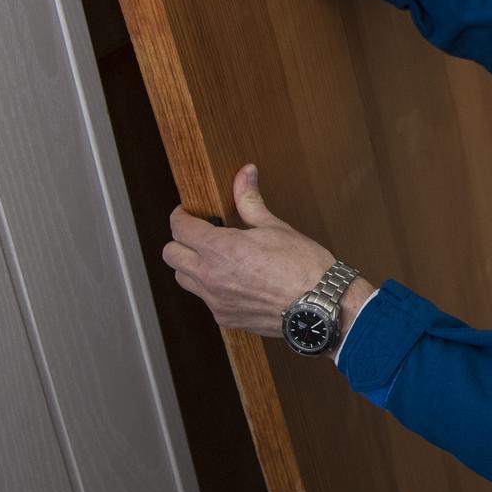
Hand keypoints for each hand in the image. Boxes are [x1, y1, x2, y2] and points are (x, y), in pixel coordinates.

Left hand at [164, 163, 340, 336]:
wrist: (320, 305)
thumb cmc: (303, 265)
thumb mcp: (275, 227)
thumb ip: (250, 200)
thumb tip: (245, 173)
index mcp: (220, 248)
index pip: (179, 228)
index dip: (180, 216)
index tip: (188, 213)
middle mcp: (210, 276)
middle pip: (171, 255)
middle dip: (180, 241)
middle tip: (200, 235)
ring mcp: (215, 300)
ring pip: (183, 279)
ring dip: (191, 266)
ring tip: (216, 258)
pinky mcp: (225, 318)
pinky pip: (205, 300)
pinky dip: (212, 288)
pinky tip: (235, 281)